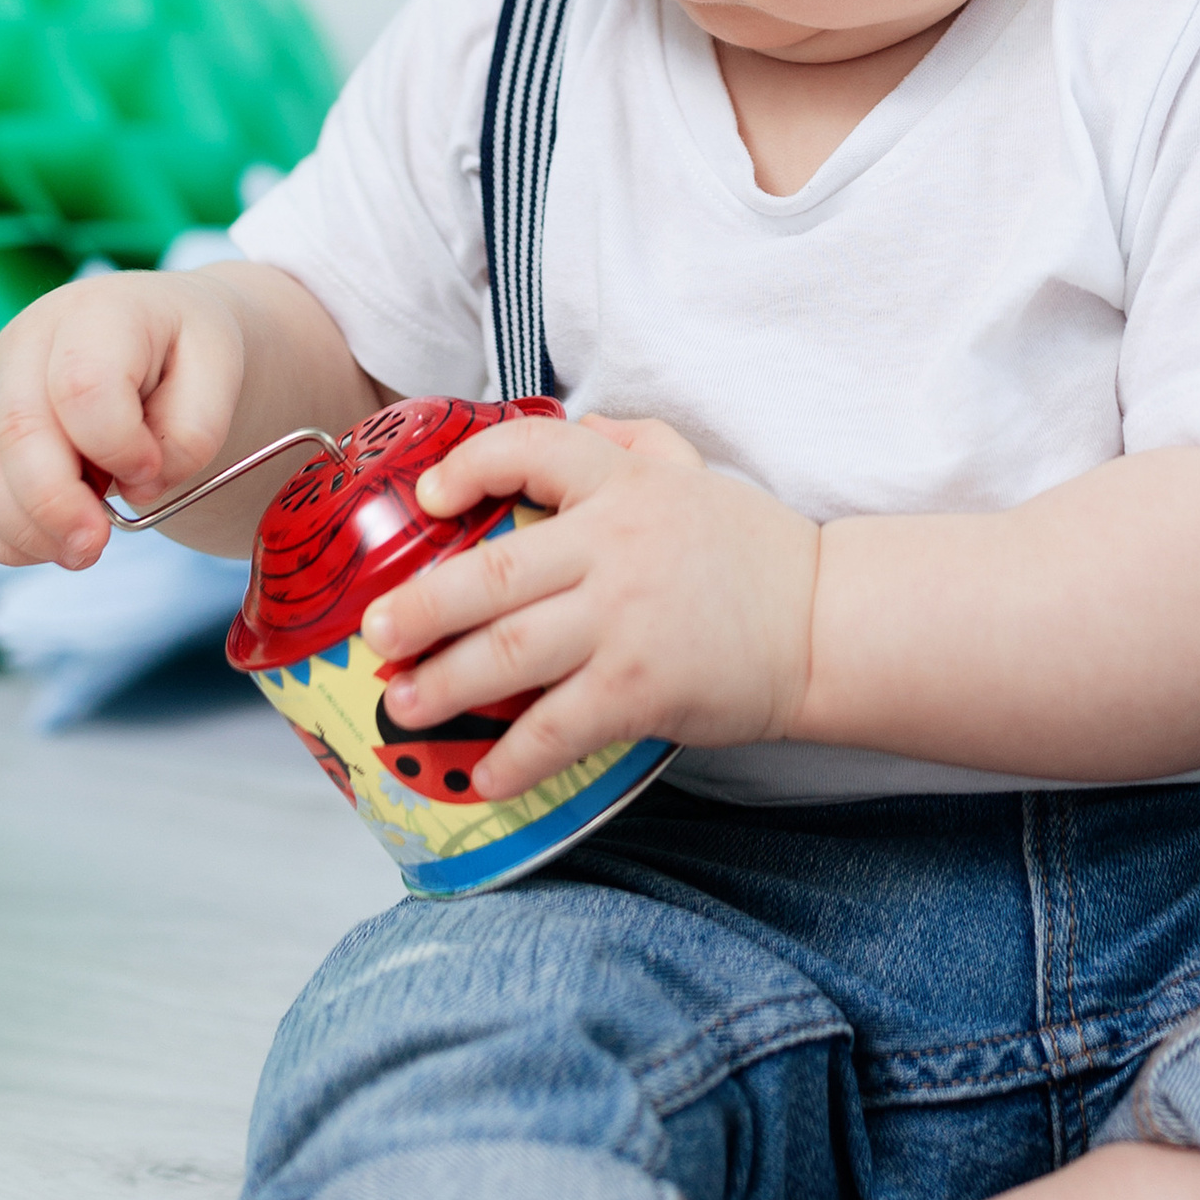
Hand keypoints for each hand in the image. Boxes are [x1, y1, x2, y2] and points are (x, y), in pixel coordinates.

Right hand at [0, 271, 247, 570]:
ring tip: (80, 551)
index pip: (82, 385)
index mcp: (96, 313)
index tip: (150, 470)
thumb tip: (136, 487)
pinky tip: (48, 546)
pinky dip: (1, 537)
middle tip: (95, 546)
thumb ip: (193, 432)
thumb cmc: (186, 355)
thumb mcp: (220, 375)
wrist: (157, 337)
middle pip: (18, 434)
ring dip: (27, 530)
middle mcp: (27, 341)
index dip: (116, 444)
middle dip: (56, 506)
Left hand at [362, 413, 820, 799]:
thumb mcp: (692, 473)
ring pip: (504, 656)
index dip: (469, 467)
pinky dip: (510, 758)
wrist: (823, 622)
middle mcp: (613, 548)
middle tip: (376, 633)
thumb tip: (570, 423)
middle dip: (418, 609)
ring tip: (402, 705)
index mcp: (622, 486)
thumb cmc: (751, 551)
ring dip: (441, 686)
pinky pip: (554, 729)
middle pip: (489, 577)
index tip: (427, 497)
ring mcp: (623, 622)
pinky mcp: (639, 690)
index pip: (529, 451)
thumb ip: (629, 441)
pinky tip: (480, 776)